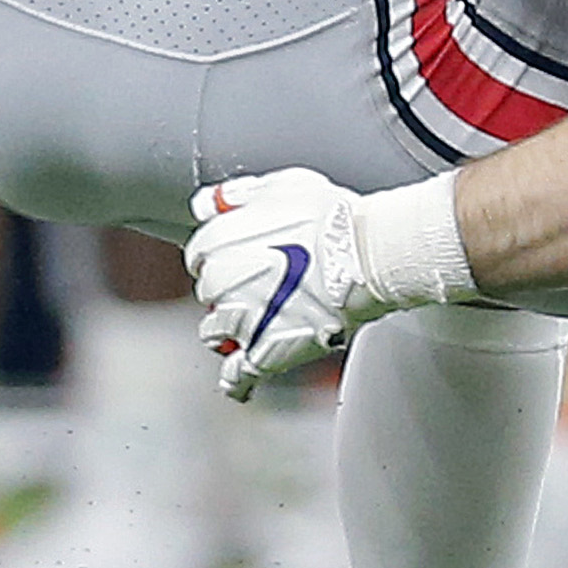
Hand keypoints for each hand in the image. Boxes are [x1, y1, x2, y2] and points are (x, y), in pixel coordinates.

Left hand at [186, 167, 394, 398]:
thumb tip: (208, 203)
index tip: (245, 254)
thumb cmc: (333, 218)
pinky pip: (237, 375)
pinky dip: (237, 380)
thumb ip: (237, 196)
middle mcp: (219, 283)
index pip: (199, 253)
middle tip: (264, 281)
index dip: (223, 253)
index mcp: (216, 242)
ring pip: (214, 330)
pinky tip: (240, 381)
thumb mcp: (281, 186)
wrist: (368, 255)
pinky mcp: (264, 352)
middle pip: (208, 290)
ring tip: (256, 320)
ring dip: (230, 325)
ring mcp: (240, 321)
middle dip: (229, 287)